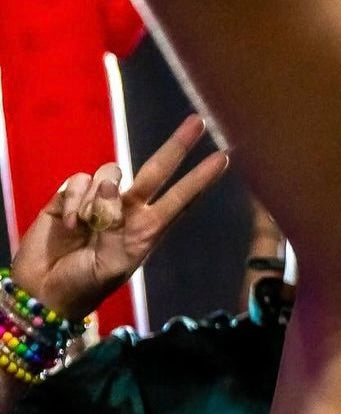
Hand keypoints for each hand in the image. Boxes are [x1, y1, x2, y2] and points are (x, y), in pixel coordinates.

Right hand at [11, 116, 227, 322]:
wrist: (45, 291)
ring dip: (98, 197)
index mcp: (147, 229)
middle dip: (178, 146)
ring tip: (86, 227)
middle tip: (198, 121)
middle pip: (157, 170)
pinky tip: (70, 223)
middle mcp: (128, 209)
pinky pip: (79, 180)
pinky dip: (75, 200)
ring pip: (110, 172)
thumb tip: (110, 185)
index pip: (180, 199)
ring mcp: (99, 199)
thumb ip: (115, 226)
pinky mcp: (71, 195)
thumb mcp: (112, 266)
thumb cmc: (85, 285)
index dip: (200, 179)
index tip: (223, 158)